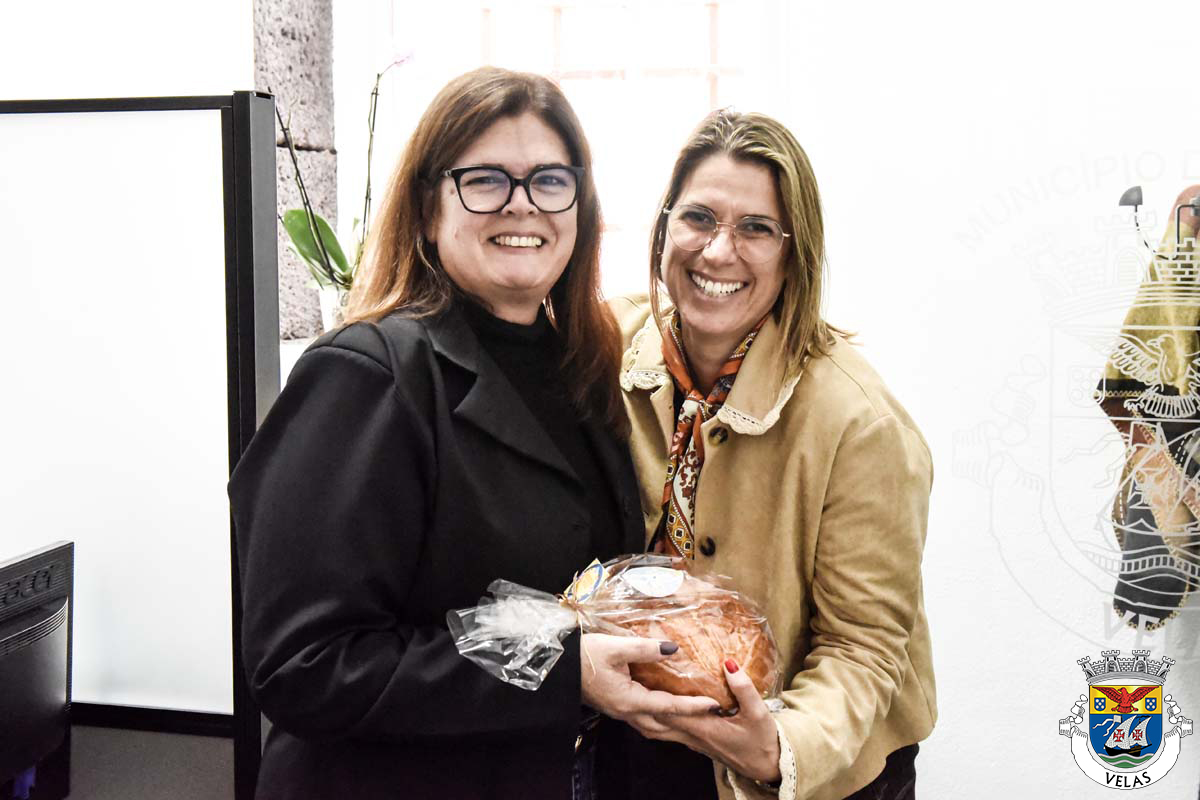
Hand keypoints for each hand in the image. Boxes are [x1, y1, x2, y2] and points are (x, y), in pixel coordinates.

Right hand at [580, 633, 719, 719]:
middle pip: (663, 726)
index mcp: (628, 700)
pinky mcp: (615, 707)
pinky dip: (661, 719)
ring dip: (674, 726)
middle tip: (710, 718)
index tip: (714, 704)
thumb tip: (673, 648)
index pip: (668, 706)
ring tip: (693, 719)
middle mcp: (626, 712)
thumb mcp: (615, 647)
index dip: (693, 706)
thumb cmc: (583, 655)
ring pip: (653, 727)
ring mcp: (619, 712)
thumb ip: (645, 648)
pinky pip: (644, 720)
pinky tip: (666, 711)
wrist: (557, 666)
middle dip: (688, 724)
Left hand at [632, 659, 780, 783]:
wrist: (767, 766)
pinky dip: (656, 720)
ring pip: (659, 728)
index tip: (642, 671)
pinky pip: (668, 731)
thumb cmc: (762, 741)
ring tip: (632, 691)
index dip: (654, 692)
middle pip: (656, 719)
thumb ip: (743, 688)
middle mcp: (691, 735)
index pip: (670, 709)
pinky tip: (655, 706)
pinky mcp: (696, 742)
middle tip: (627, 677)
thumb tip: (729, 663)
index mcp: (702, 726)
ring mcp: (692, 741)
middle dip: (640, 701)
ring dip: (644, 712)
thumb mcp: (758, 713)